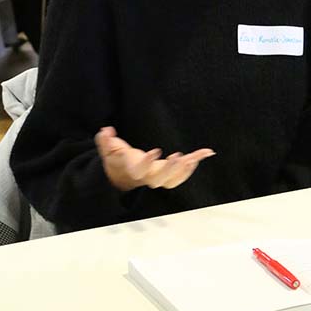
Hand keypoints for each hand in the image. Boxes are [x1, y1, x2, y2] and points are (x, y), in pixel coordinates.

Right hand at [95, 126, 214, 191]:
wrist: (121, 178)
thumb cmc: (116, 161)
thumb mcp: (108, 151)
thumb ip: (105, 141)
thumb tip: (106, 129)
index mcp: (133, 170)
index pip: (139, 170)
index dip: (147, 162)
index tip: (156, 151)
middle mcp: (147, 177)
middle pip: (160, 180)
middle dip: (171, 169)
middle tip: (180, 156)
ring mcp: (159, 177)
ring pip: (173, 181)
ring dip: (186, 169)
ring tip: (198, 156)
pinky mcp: (167, 174)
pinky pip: (181, 175)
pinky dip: (193, 165)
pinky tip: (205, 153)